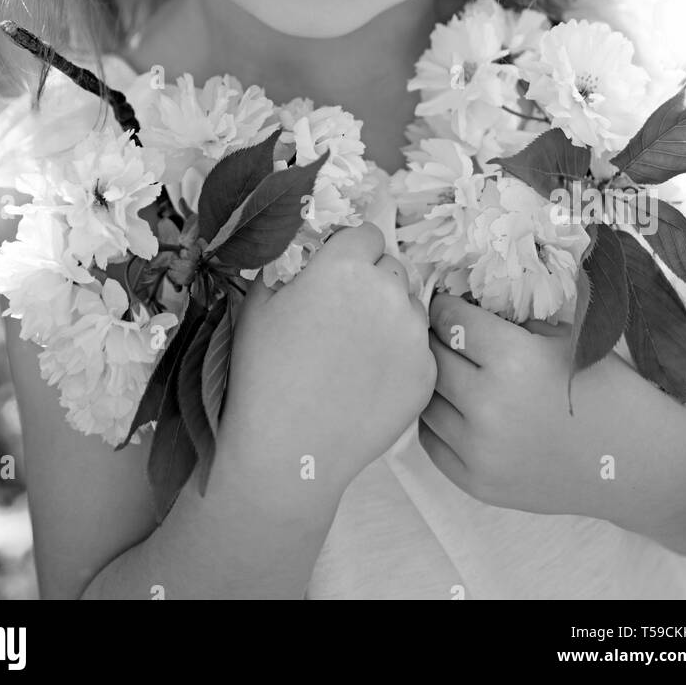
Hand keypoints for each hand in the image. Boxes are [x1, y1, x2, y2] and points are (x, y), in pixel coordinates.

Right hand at [216, 222, 436, 505]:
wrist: (287, 450)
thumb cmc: (263, 373)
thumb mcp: (259, 304)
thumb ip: (287, 265)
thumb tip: (304, 252)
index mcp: (345, 266)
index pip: (366, 234)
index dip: (349, 251)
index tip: (336, 273)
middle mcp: (388, 291)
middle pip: (391, 268)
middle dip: (371, 281)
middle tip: (343, 314)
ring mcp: (413, 335)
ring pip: (409, 307)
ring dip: (390, 316)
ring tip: (355, 351)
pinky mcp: (426, 373)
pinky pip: (418, 348)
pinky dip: (399, 356)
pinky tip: (368, 379)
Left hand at [419, 292, 663, 521]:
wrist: (639, 465)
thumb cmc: (607, 391)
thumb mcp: (563, 339)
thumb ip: (510, 323)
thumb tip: (462, 304)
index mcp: (513, 359)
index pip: (449, 320)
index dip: (445, 306)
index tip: (448, 304)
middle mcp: (488, 406)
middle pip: (432, 358)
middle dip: (436, 340)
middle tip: (446, 334)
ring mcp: (479, 451)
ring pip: (426, 400)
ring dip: (435, 381)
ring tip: (453, 371)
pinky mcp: (477, 484)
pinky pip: (432, 441)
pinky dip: (439, 420)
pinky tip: (458, 408)